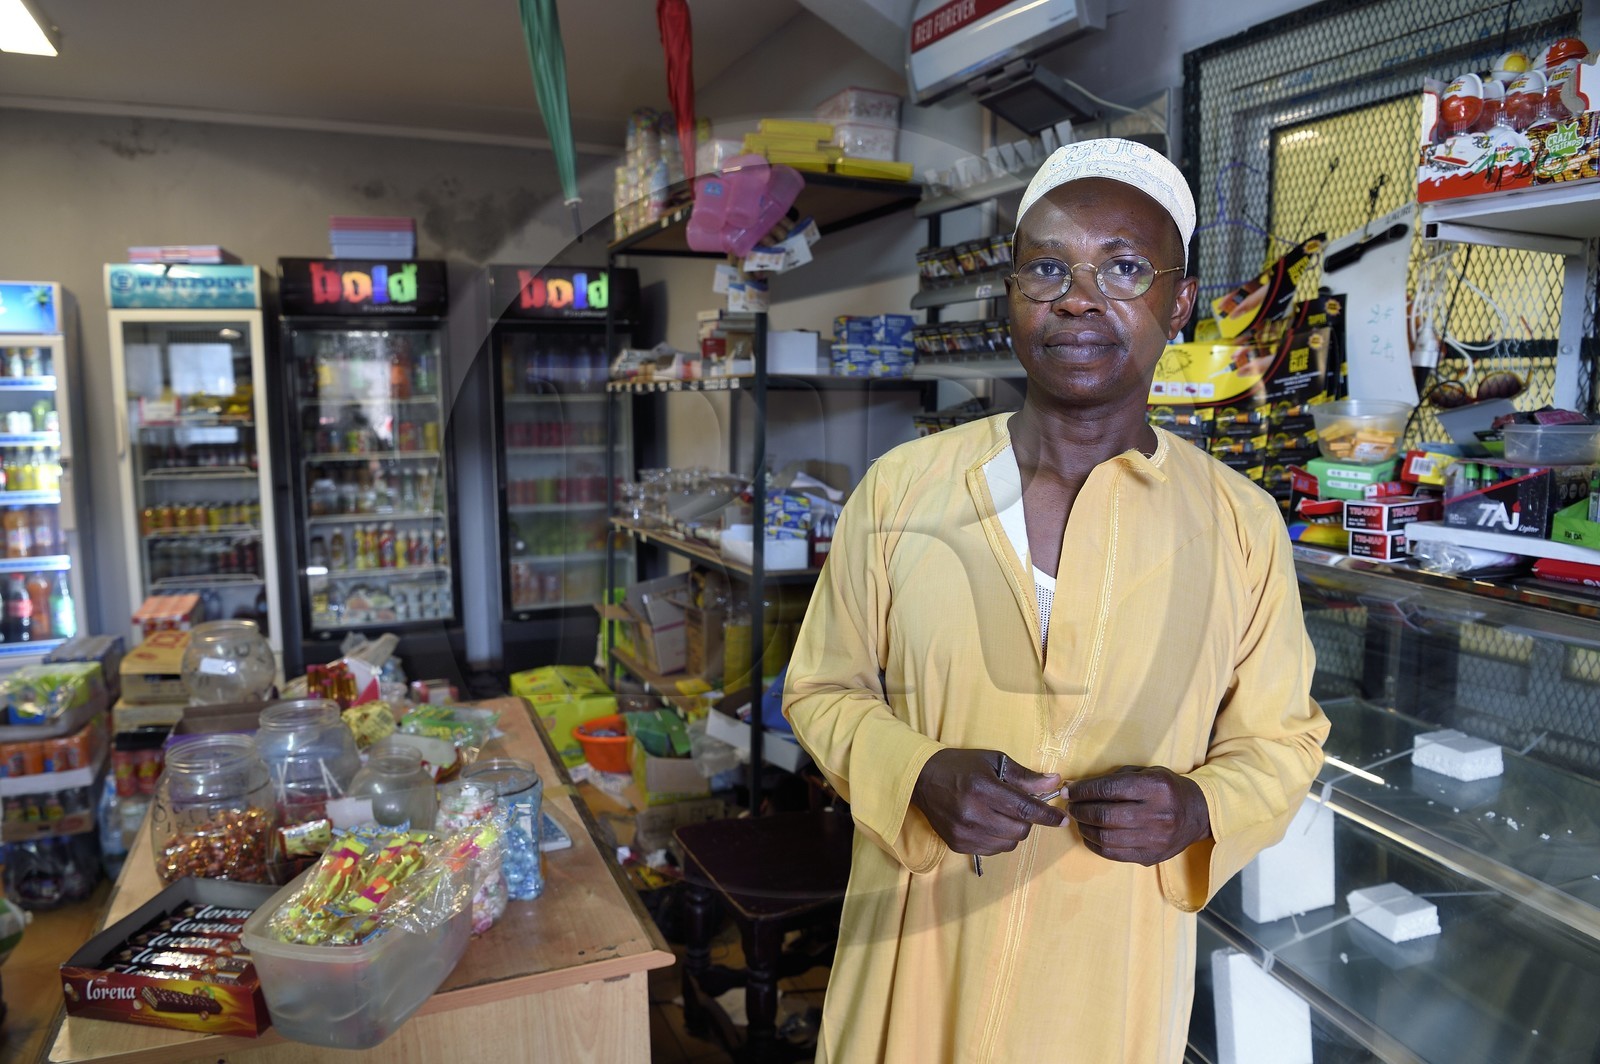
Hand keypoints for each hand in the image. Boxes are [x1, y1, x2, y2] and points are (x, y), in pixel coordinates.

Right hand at [911, 748, 1064, 855]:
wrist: (922, 779)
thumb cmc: (961, 766)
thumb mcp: (993, 761)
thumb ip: (1024, 776)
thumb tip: (1055, 782)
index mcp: (983, 789)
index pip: (1024, 809)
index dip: (1047, 816)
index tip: (1062, 819)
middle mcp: (973, 814)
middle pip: (1020, 830)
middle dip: (1028, 821)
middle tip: (1020, 808)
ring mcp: (964, 833)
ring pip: (1009, 844)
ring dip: (1014, 831)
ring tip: (1002, 815)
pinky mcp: (958, 845)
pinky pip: (993, 850)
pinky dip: (999, 839)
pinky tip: (989, 824)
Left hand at [1065, 766, 1211, 865]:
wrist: (1198, 814)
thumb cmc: (1167, 789)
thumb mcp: (1148, 773)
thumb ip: (1117, 778)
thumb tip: (1081, 787)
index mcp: (1156, 787)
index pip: (1110, 789)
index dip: (1084, 790)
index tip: (1070, 791)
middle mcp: (1157, 814)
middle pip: (1105, 815)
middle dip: (1081, 810)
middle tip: (1072, 806)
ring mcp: (1154, 839)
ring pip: (1106, 837)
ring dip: (1085, 828)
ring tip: (1079, 819)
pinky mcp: (1150, 857)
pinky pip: (1113, 854)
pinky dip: (1095, 844)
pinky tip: (1089, 834)